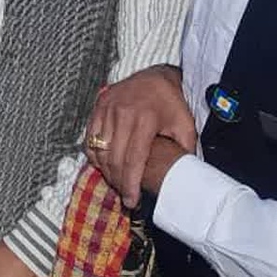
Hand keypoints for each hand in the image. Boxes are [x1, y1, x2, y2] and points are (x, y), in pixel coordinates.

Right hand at [85, 65, 195, 207]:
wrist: (156, 75)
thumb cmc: (172, 104)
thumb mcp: (185, 126)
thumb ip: (183, 151)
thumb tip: (183, 178)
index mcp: (145, 119)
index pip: (133, 160)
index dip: (130, 184)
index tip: (132, 201)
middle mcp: (122, 113)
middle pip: (114, 158)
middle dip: (118, 182)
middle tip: (125, 196)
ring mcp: (107, 108)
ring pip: (100, 149)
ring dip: (106, 171)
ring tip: (117, 183)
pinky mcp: (98, 106)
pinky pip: (90, 138)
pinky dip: (95, 155)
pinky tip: (106, 165)